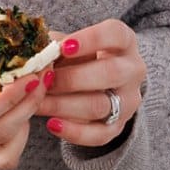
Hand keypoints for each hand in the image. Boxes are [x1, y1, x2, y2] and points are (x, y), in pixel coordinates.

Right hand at [0, 49, 46, 169]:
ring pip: (6, 155)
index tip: (31, 74)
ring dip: (24, 124)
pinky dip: (15, 136)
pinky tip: (17, 111)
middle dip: (26, 104)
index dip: (10, 95)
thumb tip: (10, 59)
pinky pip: (0, 157)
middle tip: (43, 76)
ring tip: (30, 94)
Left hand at [33, 19, 146, 147]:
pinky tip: (52, 124)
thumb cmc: (80, 57)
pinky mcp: (119, 126)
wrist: (98, 85)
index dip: (91, 39)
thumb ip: (57, 46)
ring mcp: (128, 101)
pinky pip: (99, 135)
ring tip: (38, 103)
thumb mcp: (73, 45)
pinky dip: (74, 131)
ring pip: (100, 105)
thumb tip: (36, 54)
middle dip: (72, 78)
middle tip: (45, 80)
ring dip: (64, 105)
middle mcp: (133, 70)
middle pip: (110, 73)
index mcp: (125, 42)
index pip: (115, 34)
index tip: (63, 47)